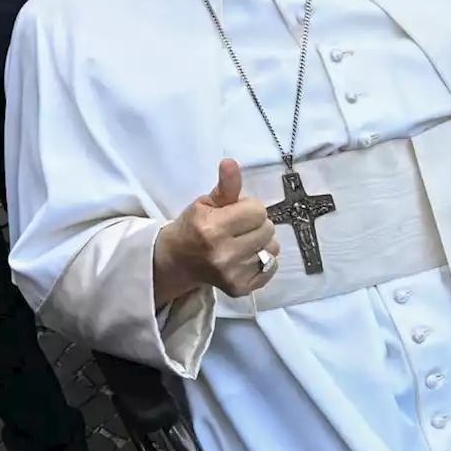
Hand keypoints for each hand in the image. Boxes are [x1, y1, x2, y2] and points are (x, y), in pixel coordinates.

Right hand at [153, 159, 279, 303]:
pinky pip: (271, 267)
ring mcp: (233, 274)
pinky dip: (263, 261)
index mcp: (212, 228)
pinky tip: (245, 258)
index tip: (235, 212)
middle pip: (268, 229)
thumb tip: (231, 162)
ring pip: (272, 248)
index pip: (258, 210)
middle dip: (256, 225)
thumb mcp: (207, 202)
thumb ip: (226, 185)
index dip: (249, 208)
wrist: (177, 261)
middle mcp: (223, 254)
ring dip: (262, 243)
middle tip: (238, 228)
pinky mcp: (240, 288)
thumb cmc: (194, 226)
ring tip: (242, 243)